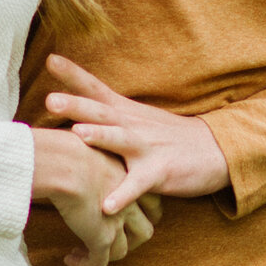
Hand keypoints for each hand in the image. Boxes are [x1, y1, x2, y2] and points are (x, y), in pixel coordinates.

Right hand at [29, 125, 159, 265]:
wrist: (64, 162)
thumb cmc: (67, 148)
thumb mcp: (86, 149)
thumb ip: (87, 160)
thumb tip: (71, 160)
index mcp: (128, 178)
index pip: (150, 199)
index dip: (145, 211)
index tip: (129, 213)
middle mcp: (128, 202)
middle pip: (145, 228)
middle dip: (133, 238)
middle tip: (115, 239)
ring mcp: (117, 222)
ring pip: (123, 249)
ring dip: (107, 254)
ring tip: (88, 252)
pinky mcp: (100, 238)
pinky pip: (98, 262)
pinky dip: (85, 264)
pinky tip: (71, 260)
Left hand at [42, 59, 230, 214]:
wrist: (215, 150)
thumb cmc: (167, 136)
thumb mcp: (135, 118)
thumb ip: (104, 113)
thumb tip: (68, 109)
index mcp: (124, 111)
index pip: (95, 88)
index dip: (73, 74)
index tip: (51, 59)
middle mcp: (132, 124)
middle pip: (101, 111)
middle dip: (76, 104)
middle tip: (50, 99)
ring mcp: (147, 147)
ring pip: (120, 140)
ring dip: (99, 135)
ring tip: (78, 134)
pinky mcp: (160, 172)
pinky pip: (138, 185)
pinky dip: (123, 195)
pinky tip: (106, 206)